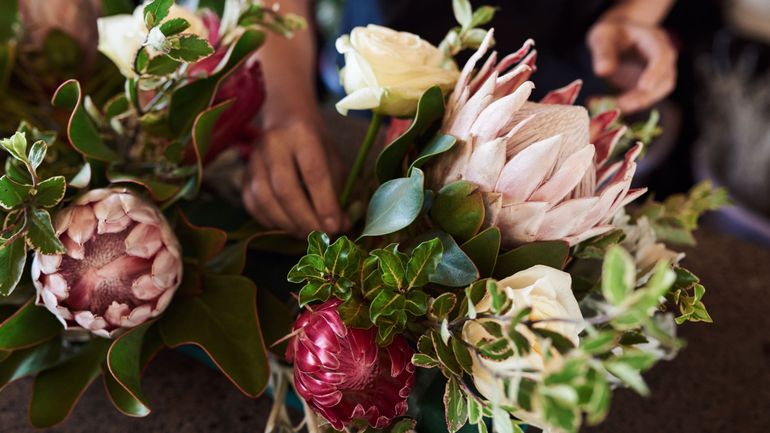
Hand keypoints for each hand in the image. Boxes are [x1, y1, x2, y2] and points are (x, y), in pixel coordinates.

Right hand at [242, 120, 346, 236]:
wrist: (286, 120)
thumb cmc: (316, 144)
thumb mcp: (332, 161)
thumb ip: (337, 193)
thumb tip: (341, 227)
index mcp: (302, 134)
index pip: (313, 174)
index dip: (324, 204)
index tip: (334, 227)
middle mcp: (273, 144)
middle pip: (285, 189)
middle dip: (304, 219)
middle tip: (320, 236)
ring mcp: (254, 159)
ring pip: (265, 199)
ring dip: (287, 224)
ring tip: (306, 234)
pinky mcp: (243, 174)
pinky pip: (252, 204)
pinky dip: (270, 221)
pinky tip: (287, 226)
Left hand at [587, 19, 676, 112]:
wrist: (614, 37)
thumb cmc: (609, 34)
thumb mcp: (602, 37)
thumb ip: (602, 52)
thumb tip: (602, 71)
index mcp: (654, 39)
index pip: (663, 56)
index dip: (655, 72)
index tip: (644, 87)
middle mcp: (662, 57)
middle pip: (666, 79)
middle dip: (646, 95)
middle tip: (623, 105)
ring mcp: (658, 73)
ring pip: (657, 93)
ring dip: (636, 103)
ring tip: (610, 106)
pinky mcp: (649, 86)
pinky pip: (643, 99)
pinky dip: (627, 105)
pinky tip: (606, 105)